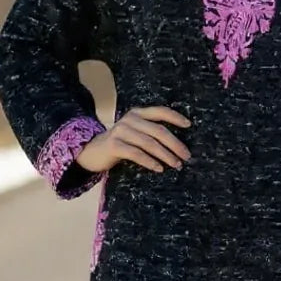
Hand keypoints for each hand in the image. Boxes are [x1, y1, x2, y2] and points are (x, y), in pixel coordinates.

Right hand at [75, 105, 191, 174]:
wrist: (91, 151)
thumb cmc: (119, 144)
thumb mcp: (134, 132)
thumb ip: (150, 132)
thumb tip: (178, 145)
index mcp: (137, 113)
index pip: (160, 111)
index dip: (175, 117)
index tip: (189, 126)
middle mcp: (130, 119)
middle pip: (158, 131)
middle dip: (175, 144)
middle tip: (186, 156)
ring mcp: (121, 131)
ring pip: (149, 143)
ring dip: (166, 155)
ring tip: (176, 164)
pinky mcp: (114, 145)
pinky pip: (136, 154)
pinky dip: (150, 162)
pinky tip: (159, 169)